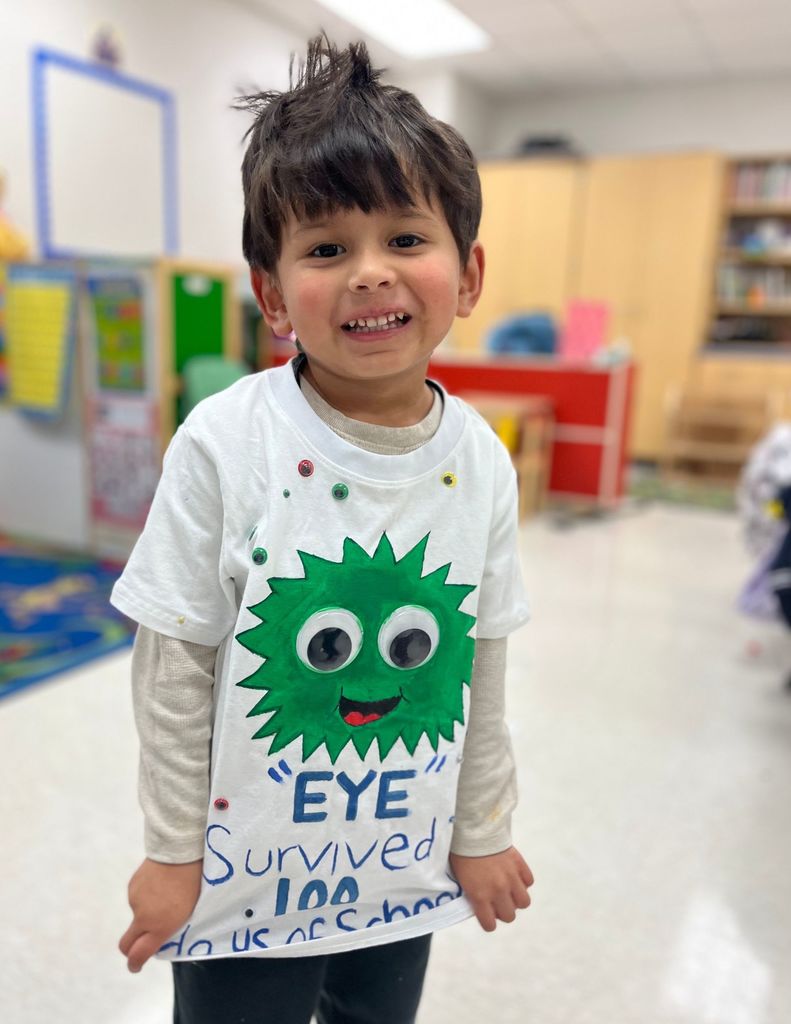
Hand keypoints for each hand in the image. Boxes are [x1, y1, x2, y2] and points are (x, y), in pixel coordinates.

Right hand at [119, 858, 202, 972]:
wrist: (179, 852)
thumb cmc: (193, 883)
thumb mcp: (189, 911)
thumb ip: (171, 927)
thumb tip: (161, 934)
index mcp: (159, 927)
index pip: (138, 955)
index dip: (135, 964)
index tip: (135, 966)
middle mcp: (142, 917)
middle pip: (126, 943)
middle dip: (131, 949)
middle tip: (142, 944)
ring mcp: (135, 901)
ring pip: (137, 915)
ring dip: (147, 912)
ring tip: (166, 895)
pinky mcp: (132, 886)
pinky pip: (137, 897)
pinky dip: (146, 896)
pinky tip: (160, 883)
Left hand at [449, 846, 533, 931]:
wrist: (474, 830)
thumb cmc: (462, 854)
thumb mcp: (461, 879)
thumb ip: (473, 896)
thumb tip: (481, 906)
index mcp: (480, 896)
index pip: (490, 925)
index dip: (488, 921)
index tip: (486, 914)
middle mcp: (498, 891)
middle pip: (509, 916)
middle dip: (503, 911)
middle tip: (497, 900)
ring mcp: (511, 878)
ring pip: (524, 902)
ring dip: (516, 898)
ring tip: (508, 889)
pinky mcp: (519, 865)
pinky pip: (529, 881)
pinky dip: (523, 881)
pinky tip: (514, 875)